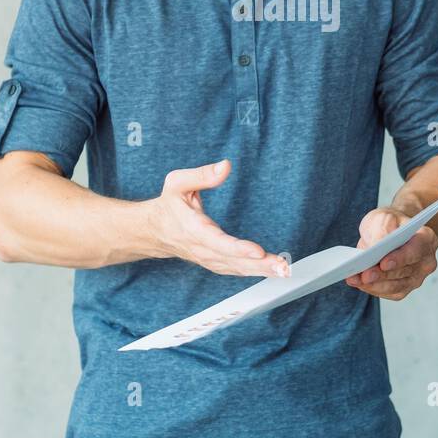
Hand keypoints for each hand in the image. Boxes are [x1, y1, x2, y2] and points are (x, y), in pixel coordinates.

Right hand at [147, 159, 289, 277]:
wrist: (154, 231)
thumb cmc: (168, 205)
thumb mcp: (177, 182)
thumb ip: (202, 174)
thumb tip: (226, 166)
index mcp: (193, 228)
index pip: (217, 241)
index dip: (238, 248)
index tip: (258, 251)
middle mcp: (201, 248)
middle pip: (232, 260)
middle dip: (259, 265)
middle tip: (282, 267)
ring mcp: (208, 258)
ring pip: (236, 268)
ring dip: (261, 271)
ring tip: (283, 270)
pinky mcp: (214, 262)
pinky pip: (235, 270)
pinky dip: (253, 272)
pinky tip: (270, 270)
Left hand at [345, 207, 437, 299]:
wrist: (390, 231)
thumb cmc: (389, 223)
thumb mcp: (384, 217)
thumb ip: (382, 229)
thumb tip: (375, 247)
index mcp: (426, 239)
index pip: (416, 250)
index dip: (400, 258)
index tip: (383, 263)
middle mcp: (426, 261)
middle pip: (404, 271)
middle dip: (382, 274)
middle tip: (364, 275)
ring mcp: (417, 277)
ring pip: (396, 286)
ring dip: (374, 284)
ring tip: (355, 279)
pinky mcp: (405, 288)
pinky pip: (389, 293)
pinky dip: (373, 289)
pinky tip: (358, 283)